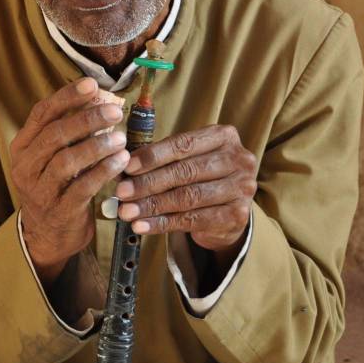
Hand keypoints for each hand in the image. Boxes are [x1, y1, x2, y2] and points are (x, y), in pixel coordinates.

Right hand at [12, 77, 128, 284]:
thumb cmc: (56, 186)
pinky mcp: (59, 211)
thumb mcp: (53, 157)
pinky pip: (82, 187)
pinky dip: (102, 172)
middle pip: (55, 135)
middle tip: (114, 112)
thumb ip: (69, 131)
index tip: (92, 84)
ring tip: (121, 138)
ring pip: (66, 161)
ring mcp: (40, 191)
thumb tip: (100, 98)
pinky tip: (120, 161)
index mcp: (23, 147)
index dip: (67, 97)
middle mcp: (26, 167)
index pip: (42, 113)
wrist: (47, 235)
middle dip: (86, 119)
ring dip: (97, 146)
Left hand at [114, 124, 256, 257]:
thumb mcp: (188, 159)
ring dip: (152, 205)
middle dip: (149, 183)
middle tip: (122, 192)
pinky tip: (142, 226)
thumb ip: (161, 158)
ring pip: (188, 197)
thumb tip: (122, 166)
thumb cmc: (201, 177)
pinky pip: (192, 220)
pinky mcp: (237, 216)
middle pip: (186, 171)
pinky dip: (163, 224)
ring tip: (127, 211)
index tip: (127, 166)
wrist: (229, 210)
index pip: (183, 144)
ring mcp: (241, 188)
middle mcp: (238, 159)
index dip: (153, 156)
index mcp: (224, 136)